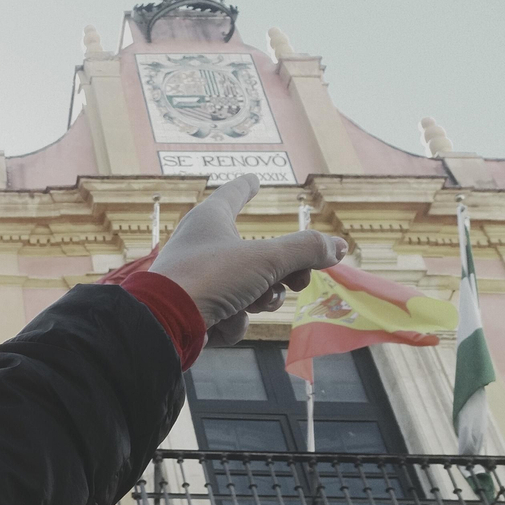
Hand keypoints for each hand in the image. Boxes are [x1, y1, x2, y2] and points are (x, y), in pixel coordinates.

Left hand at [149, 174, 347, 346]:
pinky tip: (221, 323)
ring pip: (249, 289)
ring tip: (252, 302)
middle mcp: (202, 247)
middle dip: (283, 272)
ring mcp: (199, 282)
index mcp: (210, 220)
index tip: (253, 179)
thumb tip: (339, 248)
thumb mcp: (268, 259)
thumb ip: (307, 251)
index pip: (233, 194)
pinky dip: (233, 322)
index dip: (247, 186)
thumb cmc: (211, 277)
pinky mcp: (196, 314)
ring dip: (260, 299)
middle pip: (258, 253)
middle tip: (299, 279)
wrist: (165, 325)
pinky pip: (231, 316)